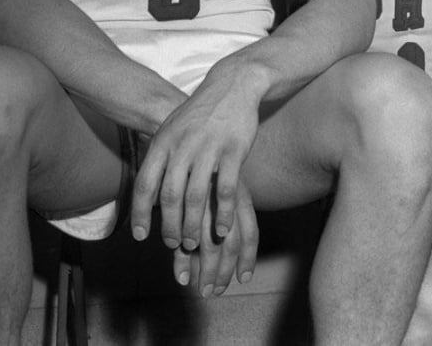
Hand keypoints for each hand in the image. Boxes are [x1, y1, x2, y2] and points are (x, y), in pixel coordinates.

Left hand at [130, 65, 260, 256]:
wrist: (232, 85)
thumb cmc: (200, 114)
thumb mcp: (172, 129)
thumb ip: (160, 157)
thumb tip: (146, 192)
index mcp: (163, 142)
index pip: (145, 184)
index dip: (140, 213)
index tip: (140, 236)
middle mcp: (183, 146)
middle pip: (170, 196)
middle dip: (169, 226)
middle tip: (173, 244)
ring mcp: (209, 148)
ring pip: (196, 197)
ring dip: (194, 225)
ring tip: (194, 244)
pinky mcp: (234, 150)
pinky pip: (226, 189)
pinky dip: (223, 213)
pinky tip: (222, 229)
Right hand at [172, 178, 258, 295]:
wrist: (193, 138)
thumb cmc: (211, 170)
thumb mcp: (225, 190)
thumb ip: (229, 220)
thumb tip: (236, 251)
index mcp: (240, 194)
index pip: (250, 233)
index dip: (248, 258)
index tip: (243, 278)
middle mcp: (222, 200)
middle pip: (229, 245)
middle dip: (223, 272)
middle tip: (215, 292)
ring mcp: (202, 203)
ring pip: (206, 245)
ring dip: (204, 272)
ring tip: (201, 289)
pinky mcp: (181, 202)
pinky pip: (182, 238)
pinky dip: (182, 261)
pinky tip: (181, 277)